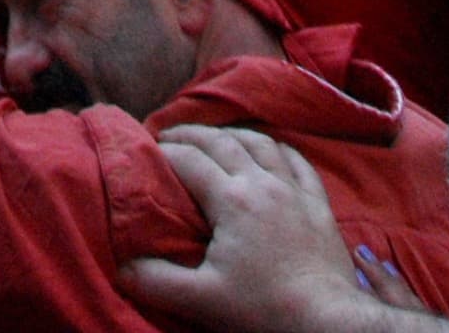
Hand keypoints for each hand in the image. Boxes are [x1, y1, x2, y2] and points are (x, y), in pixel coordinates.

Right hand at [122, 126, 403, 324]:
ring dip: (233, 134)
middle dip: (192, 134)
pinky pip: (299, 162)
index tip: (147, 151)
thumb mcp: (202, 300)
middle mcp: (262, 182)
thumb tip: (122, 266)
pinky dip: (281, 150)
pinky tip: (273, 151)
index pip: (189, 161)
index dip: (164, 153)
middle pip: (221, 142)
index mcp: (231, 199)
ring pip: (260, 143)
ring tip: (216, 136)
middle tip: (170, 135)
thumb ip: (158, 281)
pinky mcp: (319, 204)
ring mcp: (294, 190)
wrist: (326, 320)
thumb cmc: (263, 308)